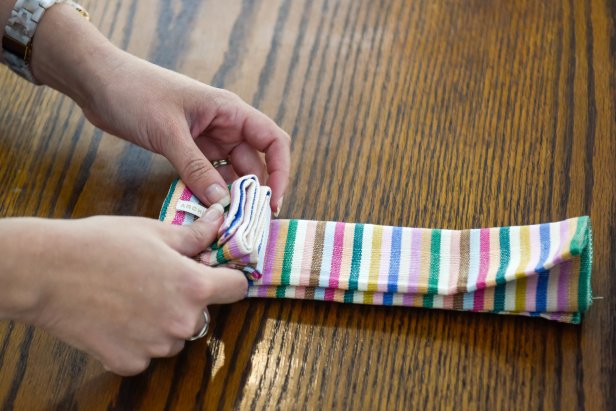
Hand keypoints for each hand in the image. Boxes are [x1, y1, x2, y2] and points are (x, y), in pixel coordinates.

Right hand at [0, 207, 246, 375]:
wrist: (48, 272)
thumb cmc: (101, 245)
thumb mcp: (154, 231)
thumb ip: (195, 235)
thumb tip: (219, 221)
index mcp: (194, 286)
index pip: (238, 288)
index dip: (229, 277)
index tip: (216, 274)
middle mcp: (182, 321)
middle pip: (203, 313)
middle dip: (188, 299)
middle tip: (158, 281)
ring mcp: (156, 346)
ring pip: (175, 336)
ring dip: (164, 322)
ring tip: (132, 298)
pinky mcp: (130, 362)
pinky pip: (146, 353)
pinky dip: (136, 339)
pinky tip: (116, 317)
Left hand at [86, 52, 290, 211]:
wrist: (98, 81)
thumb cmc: (136, 93)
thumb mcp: (168, 133)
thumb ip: (196, 168)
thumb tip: (222, 203)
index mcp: (230, 111)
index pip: (272, 141)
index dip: (281, 171)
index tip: (274, 201)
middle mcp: (224, 125)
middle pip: (254, 162)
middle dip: (255, 192)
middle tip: (249, 224)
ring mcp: (207, 138)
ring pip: (231, 172)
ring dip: (231, 195)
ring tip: (229, 223)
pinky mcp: (188, 148)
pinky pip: (208, 174)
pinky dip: (210, 191)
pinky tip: (207, 210)